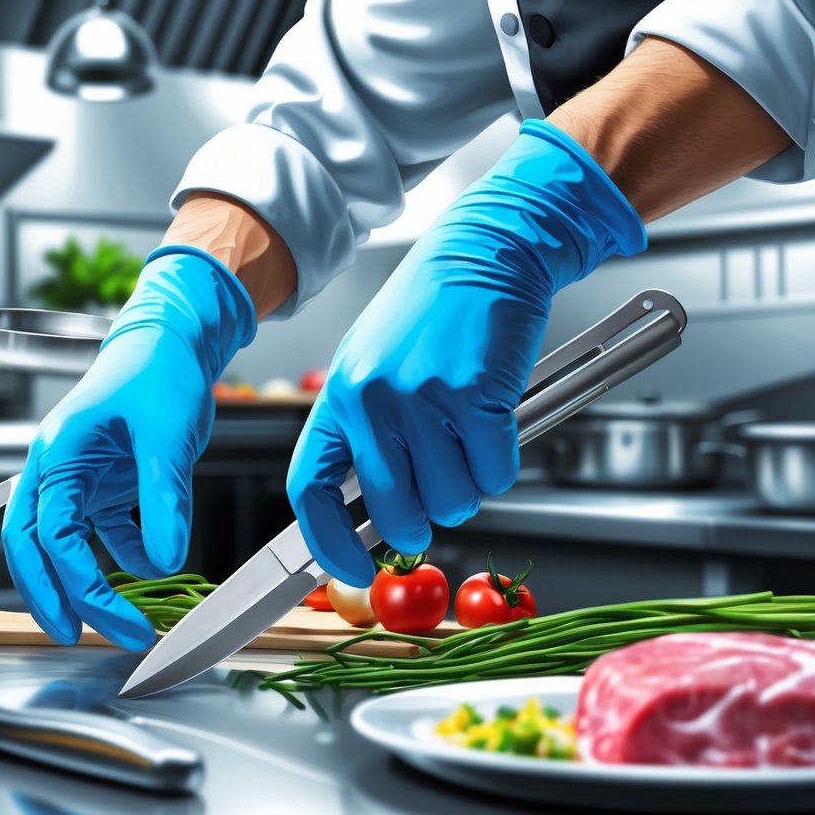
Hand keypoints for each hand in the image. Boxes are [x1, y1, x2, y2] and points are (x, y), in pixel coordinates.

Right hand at [2, 248, 254, 649]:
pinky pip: (101, 529)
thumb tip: (164, 562)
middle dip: (51, 596)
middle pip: (33, 546)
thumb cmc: (158, 370)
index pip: (51, 535)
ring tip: (115, 620)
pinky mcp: (104, 482)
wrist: (173, 339)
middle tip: (75, 638)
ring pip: (62, 543)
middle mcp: (57, 469)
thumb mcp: (166, 436)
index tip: (112, 622)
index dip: (77, 585)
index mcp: (57, 454)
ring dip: (83, 582)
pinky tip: (149, 562)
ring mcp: (78, 477)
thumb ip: (163, 499)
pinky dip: (122, 552)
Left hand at [287, 120, 646, 586]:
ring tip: (468, 434)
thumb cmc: (434, 310)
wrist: (485, 248)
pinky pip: (494, 472)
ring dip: (470, 484)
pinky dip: (502, 460)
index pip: (311, 488)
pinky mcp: (473, 396)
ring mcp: (420, 398)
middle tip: (441, 494)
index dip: (329, 542)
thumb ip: (366, 433)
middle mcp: (371, 399)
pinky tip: (494, 420)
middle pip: (393, 512)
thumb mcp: (375, 365)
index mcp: (338, 394)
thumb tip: (367, 511)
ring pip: (452, 500)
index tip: (352, 566)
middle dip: (423, 520)